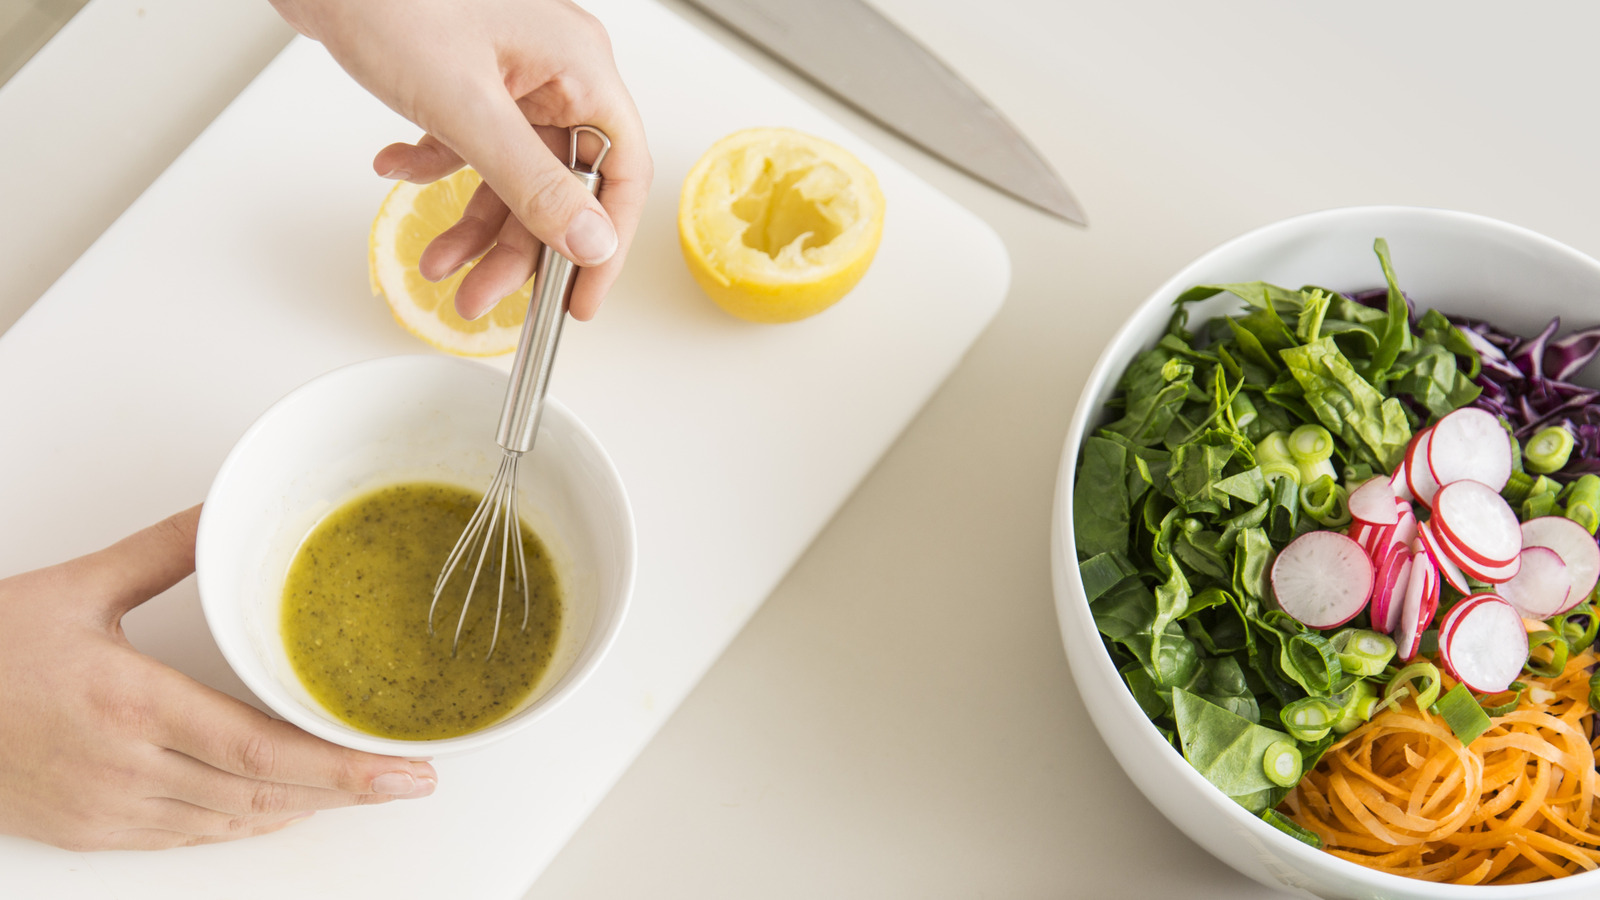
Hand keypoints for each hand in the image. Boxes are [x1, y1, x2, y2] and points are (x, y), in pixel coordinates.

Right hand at [0, 507, 436, 850]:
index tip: (400, 768)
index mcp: (131, 703)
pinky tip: (282, 805)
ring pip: (233, 821)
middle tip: (411, 782)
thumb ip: (162, 551)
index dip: (340, 767)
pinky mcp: (92, 832)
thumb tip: (220, 511)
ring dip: (303, 809)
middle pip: (264, 793)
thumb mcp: (76, 588)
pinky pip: (190, 836)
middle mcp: (127, 768)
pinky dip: (247, 822)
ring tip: (365, 790)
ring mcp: (110, 810)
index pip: (261, 748)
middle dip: (347, 792)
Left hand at [272, 0, 652, 321]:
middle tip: (484, 295)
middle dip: (517, 248)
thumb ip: (532, 183)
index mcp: (579, 66)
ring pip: (512, 174)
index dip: (604, 243)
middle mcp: (554, 72)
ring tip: (437, 262)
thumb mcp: (465, 106)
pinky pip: (471, 145)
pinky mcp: (467, 76)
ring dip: (472, 222)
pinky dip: (435, 168)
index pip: (620, 172)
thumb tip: (590, 240)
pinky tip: (398, 168)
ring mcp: (510, 75)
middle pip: (560, 186)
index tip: (579, 298)